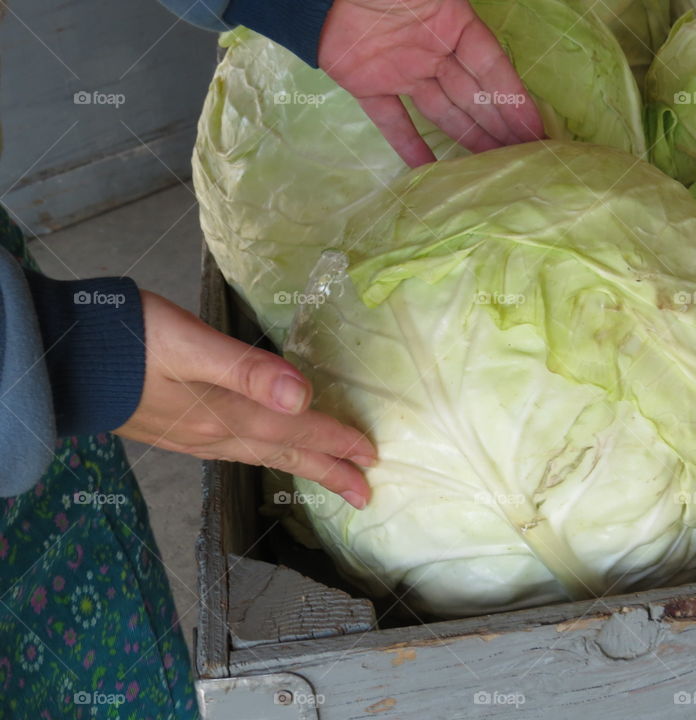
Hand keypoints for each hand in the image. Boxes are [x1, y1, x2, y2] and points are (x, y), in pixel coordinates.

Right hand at [115, 291, 375, 508]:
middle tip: (363, 492)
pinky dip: (266, 457)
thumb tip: (302, 396)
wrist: (66, 358)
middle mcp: (217, 433)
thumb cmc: (129, 340)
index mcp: (228, 413)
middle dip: (328, 471)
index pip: (297, 432)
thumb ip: (247, 370)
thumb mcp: (190, 344)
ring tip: (329, 479)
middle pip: (286, 455)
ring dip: (301, 467)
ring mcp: (197, 437)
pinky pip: (239, 453)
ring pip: (264, 457)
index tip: (371, 456)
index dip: (336, 441)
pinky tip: (266, 454)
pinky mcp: (180, 431)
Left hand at [319, 0, 543, 166]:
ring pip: (442, 111)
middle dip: (499, 126)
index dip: (514, 99)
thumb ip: (460, 14)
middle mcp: (432, 50)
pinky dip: (408, 145)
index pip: (491, 67)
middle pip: (472, 95)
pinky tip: (430, 171)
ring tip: (493, 167)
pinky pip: (392, 120)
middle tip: (524, 159)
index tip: (535, 130)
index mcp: (452, 23)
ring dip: (468, 138)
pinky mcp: (366, 85)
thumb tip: (493, 47)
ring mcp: (401, 70)